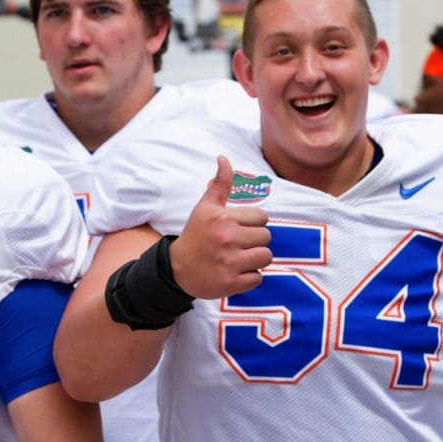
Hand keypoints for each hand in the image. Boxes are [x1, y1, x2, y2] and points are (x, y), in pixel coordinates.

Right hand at [170, 155, 271, 298]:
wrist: (176, 268)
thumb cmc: (195, 235)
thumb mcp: (205, 207)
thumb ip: (219, 184)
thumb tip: (223, 157)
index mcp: (223, 219)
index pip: (262, 218)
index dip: (253, 224)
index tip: (239, 229)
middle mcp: (227, 239)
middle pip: (266, 238)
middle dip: (255, 242)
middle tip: (238, 245)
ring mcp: (229, 263)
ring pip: (265, 258)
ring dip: (256, 260)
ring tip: (240, 258)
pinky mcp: (231, 284)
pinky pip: (257, 278)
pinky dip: (249, 277)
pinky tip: (236, 272)